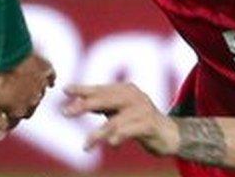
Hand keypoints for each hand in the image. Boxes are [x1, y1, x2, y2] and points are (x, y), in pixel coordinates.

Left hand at [0, 52, 55, 140]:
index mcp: (19, 111)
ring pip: (37, 93)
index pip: (13, 122)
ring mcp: (41, 85)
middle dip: (18, 105)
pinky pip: (49, 77)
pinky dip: (45, 78)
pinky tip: (38, 75)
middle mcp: (34, 101)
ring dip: (29, 91)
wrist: (7, 50)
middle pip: (26, 108)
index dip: (4, 118)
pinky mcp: (46, 69)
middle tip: (8, 96)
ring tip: (18, 82)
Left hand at [63, 83, 178, 155]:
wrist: (170, 134)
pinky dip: (120, 136)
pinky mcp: (150, 124)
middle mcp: (133, 96)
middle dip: (84, 105)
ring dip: (98, 133)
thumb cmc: (139, 120)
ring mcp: (142, 109)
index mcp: (124, 90)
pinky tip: (110, 143)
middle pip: (104, 99)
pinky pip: (131, 130)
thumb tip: (76, 102)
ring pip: (115, 120)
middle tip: (65, 112)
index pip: (99, 88)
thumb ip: (101, 106)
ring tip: (86, 145)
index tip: (64, 90)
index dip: (82, 89)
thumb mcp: (119, 111)